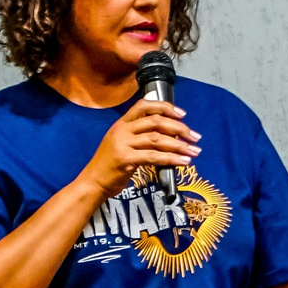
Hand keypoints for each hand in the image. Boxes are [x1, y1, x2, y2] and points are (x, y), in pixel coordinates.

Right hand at [81, 98, 200, 198]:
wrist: (93, 182)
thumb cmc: (110, 165)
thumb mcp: (122, 144)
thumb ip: (140, 136)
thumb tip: (169, 136)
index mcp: (121, 123)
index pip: (144, 105)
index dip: (165, 107)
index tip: (182, 114)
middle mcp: (122, 130)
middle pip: (156, 121)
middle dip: (179, 128)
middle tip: (195, 136)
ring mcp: (123, 144)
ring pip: (157, 139)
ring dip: (179, 145)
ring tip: (194, 150)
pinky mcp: (125, 159)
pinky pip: (154, 157)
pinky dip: (172, 159)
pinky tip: (183, 162)